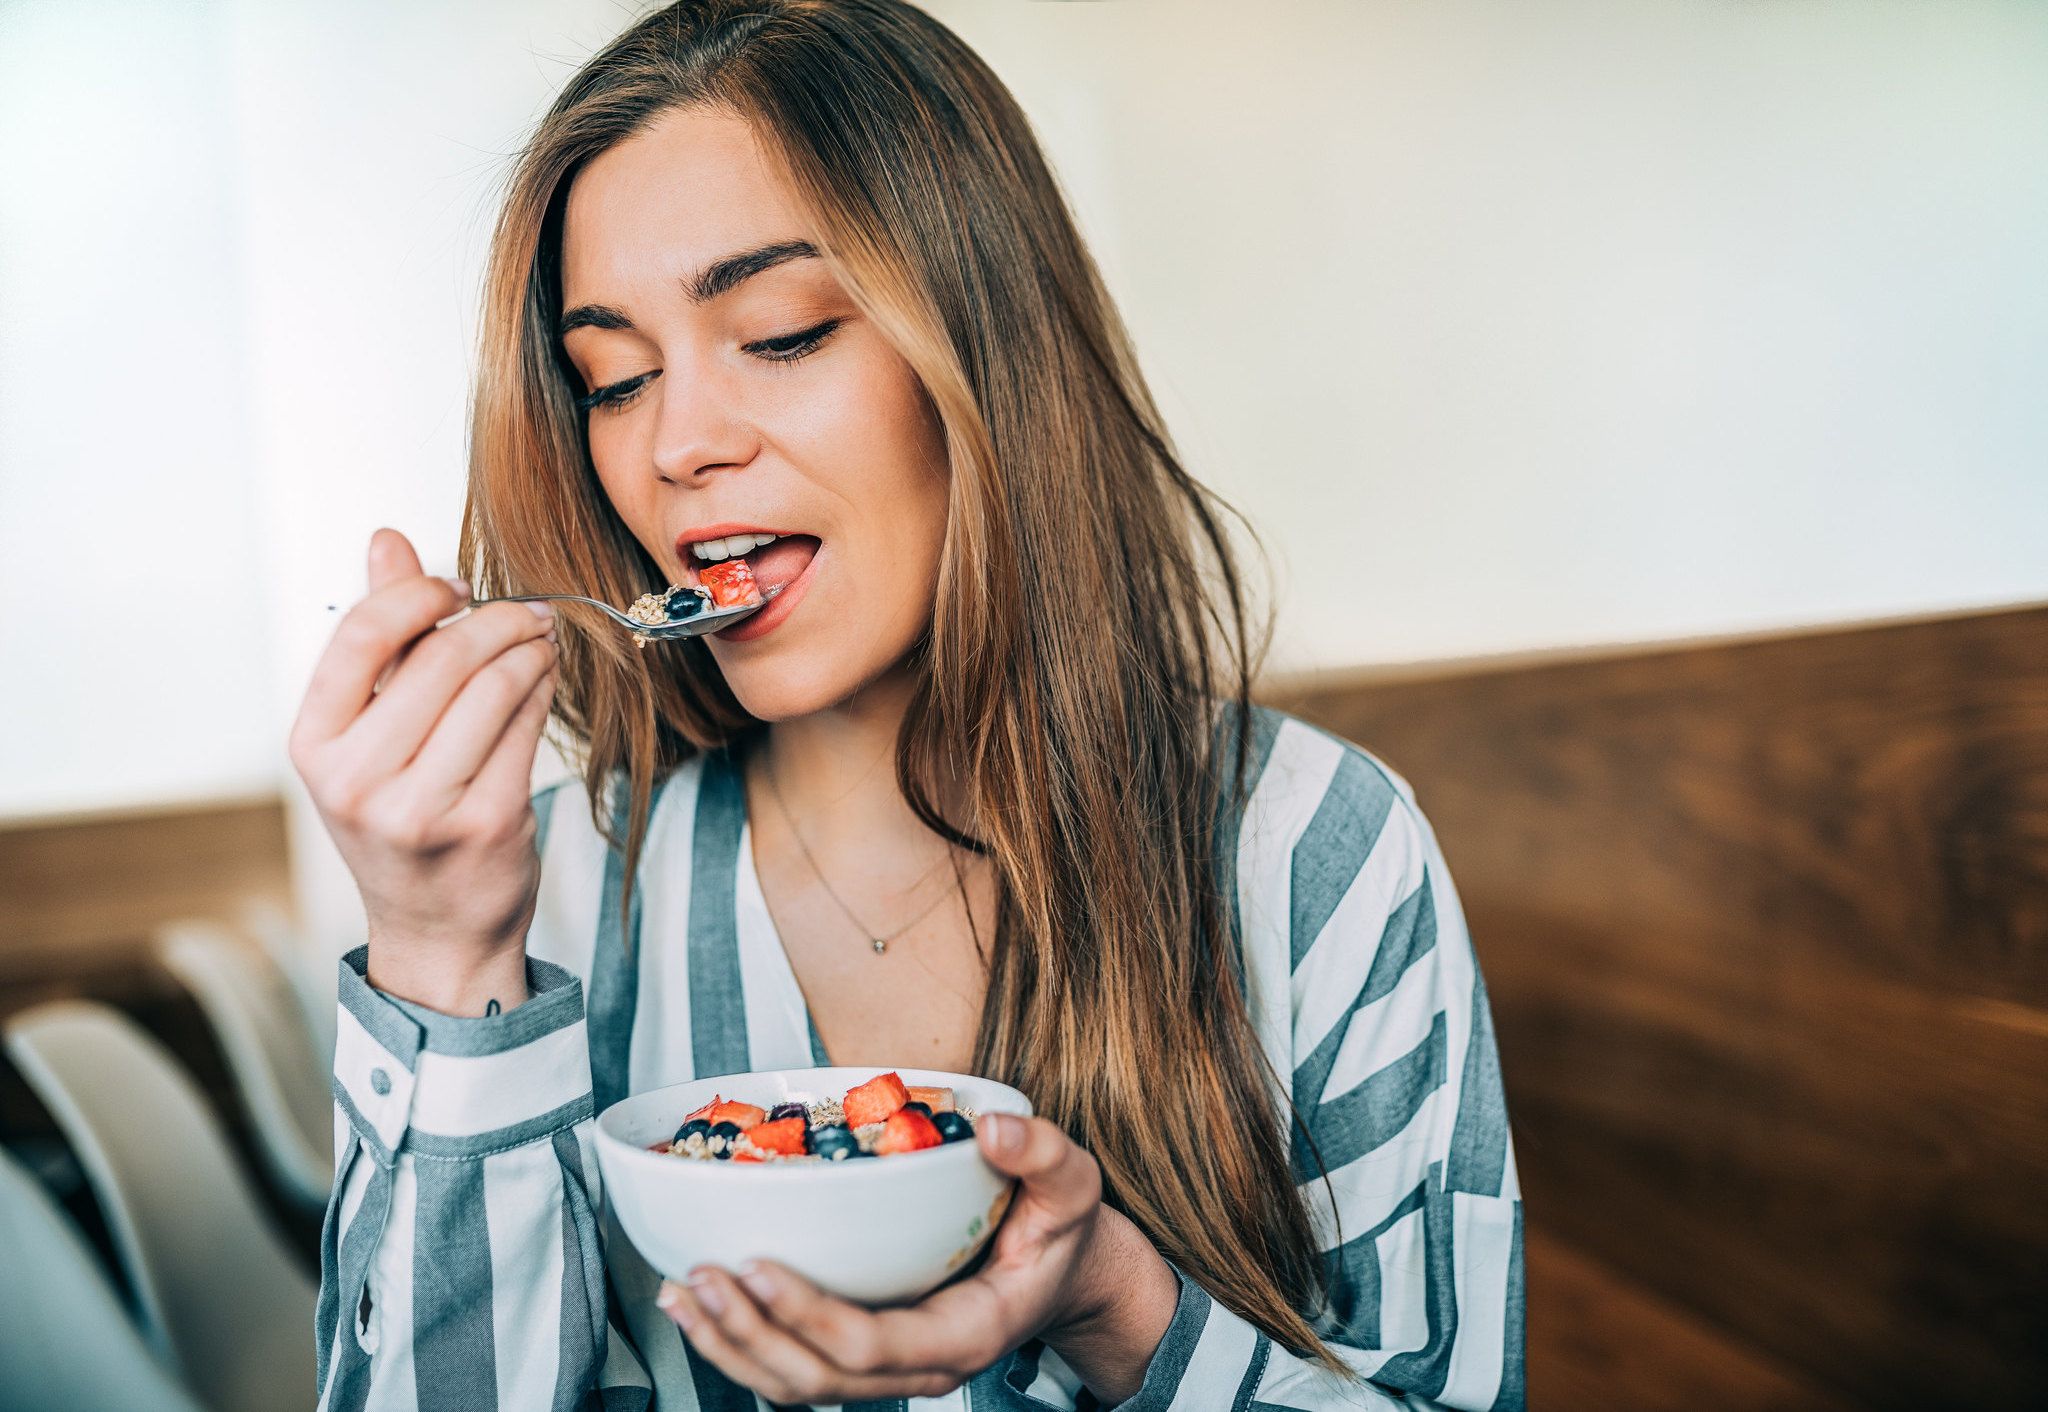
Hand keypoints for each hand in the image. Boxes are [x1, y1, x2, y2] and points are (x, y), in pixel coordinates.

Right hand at [289, 528, 558, 1014]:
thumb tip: (387, 538)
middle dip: (497, 618)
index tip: (457, 586)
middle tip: (527, 611)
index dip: (419, 592)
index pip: (361, 634)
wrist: (435, 932)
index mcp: (314, 745)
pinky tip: (547, 677)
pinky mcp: (486, 823)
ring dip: (530, 648)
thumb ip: (381, 636)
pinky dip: (544, 688)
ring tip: (542, 639)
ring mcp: (421, 807)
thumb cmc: (401, 817)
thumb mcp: (368, 734)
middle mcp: (357, 779)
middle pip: (442, 656)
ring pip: (494, 686)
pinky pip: (527, 726)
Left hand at [656, 1112, 1179, 1402]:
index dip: (805, 1314)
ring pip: (794, 1386)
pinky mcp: (863, 1355)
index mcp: (963, 1334)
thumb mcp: (1073, 1184)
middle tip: (696, 1276)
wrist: (1067, 1271)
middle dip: (747, 1333)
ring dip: (729, 1345)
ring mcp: (887, 1370)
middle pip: (815, 1379)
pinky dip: (741, 1341)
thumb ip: (1042, 1153)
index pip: (870, 1345)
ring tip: (678, 1292)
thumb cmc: (1062, 1228)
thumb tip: (994, 1127)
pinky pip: (793, 1367)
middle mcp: (919, 1369)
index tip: (754, 1263)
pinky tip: (700, 1302)